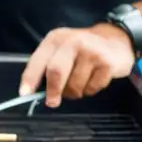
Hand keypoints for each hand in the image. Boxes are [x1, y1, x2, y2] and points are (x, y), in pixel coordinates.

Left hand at [19, 24, 136, 107]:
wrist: (117, 39)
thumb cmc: (82, 49)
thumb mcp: (61, 49)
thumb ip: (47, 66)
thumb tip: (32, 93)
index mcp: (56, 39)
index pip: (38, 61)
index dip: (30, 79)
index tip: (24, 94)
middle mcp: (72, 42)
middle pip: (56, 72)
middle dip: (53, 91)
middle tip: (52, 102)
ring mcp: (91, 52)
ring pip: (75, 85)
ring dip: (75, 92)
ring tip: (80, 83)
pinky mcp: (107, 63)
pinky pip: (92, 88)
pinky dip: (91, 90)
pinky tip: (95, 78)